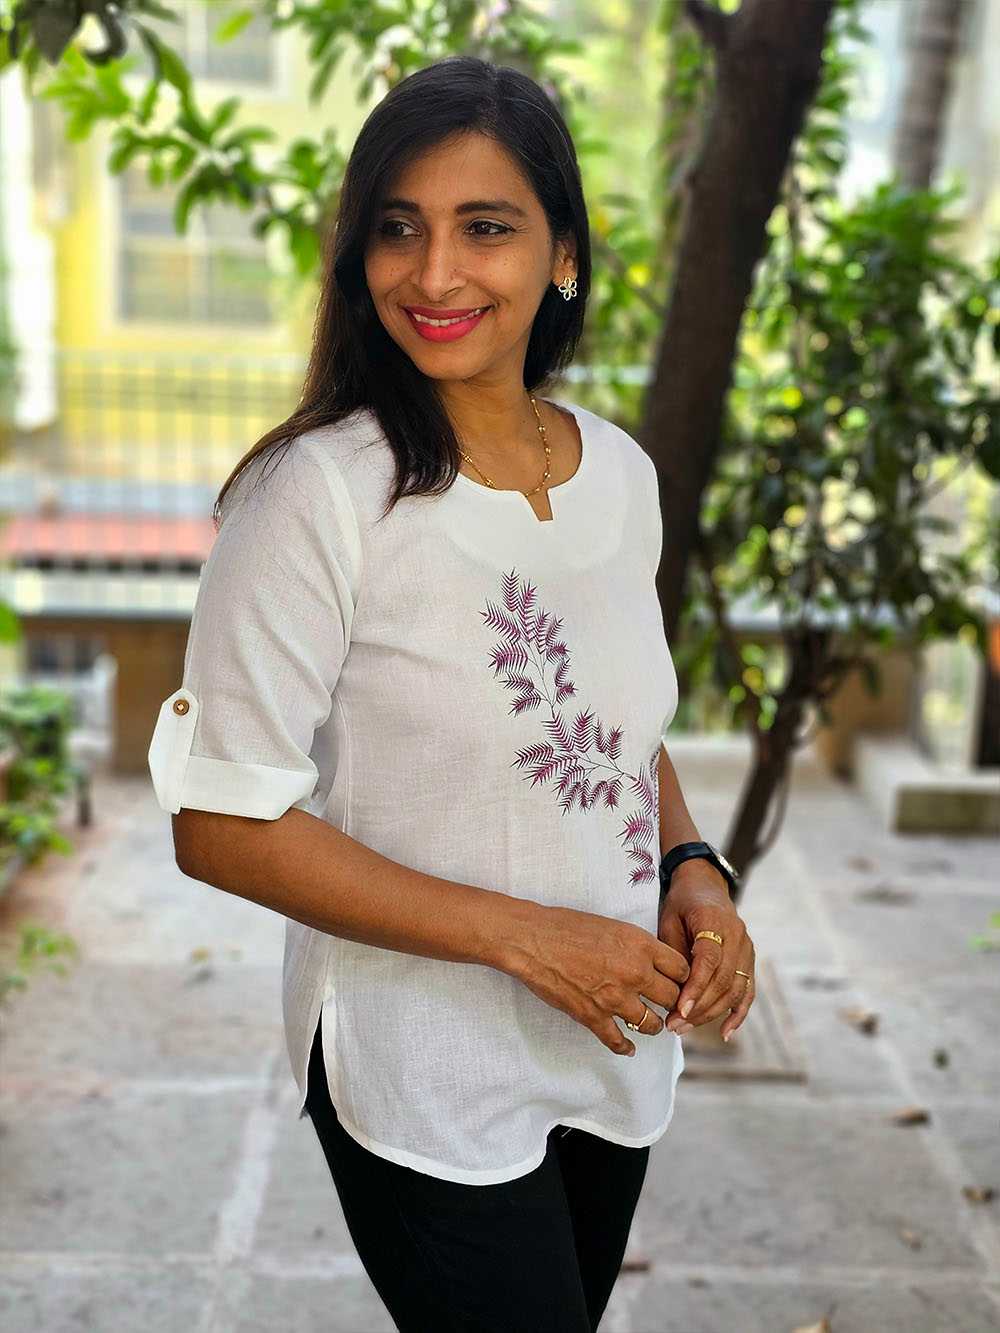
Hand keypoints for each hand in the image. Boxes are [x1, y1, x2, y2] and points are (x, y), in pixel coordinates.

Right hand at [507, 902, 691, 1056]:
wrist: (532, 940)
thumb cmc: (567, 926)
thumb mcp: (613, 926)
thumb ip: (637, 946)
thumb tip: (651, 962)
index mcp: (641, 945)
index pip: (682, 969)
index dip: (683, 977)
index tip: (678, 982)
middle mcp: (634, 972)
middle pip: (672, 998)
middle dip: (672, 1002)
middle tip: (669, 1005)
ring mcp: (614, 998)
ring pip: (651, 1024)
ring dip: (654, 1026)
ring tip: (651, 1024)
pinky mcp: (593, 1016)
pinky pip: (618, 1040)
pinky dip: (625, 1047)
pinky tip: (628, 1048)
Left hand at [656, 865, 755, 1040]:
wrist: (706, 885)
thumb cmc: (682, 903)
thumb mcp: (669, 919)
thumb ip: (673, 952)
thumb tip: (670, 991)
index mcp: (714, 921)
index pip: (709, 960)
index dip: (695, 987)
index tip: (679, 1009)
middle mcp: (737, 935)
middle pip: (723, 980)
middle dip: (698, 1007)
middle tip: (674, 1025)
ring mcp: (747, 948)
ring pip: (735, 990)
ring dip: (711, 1014)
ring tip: (684, 1028)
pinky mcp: (749, 959)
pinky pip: (747, 991)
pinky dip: (738, 1014)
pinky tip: (725, 1033)